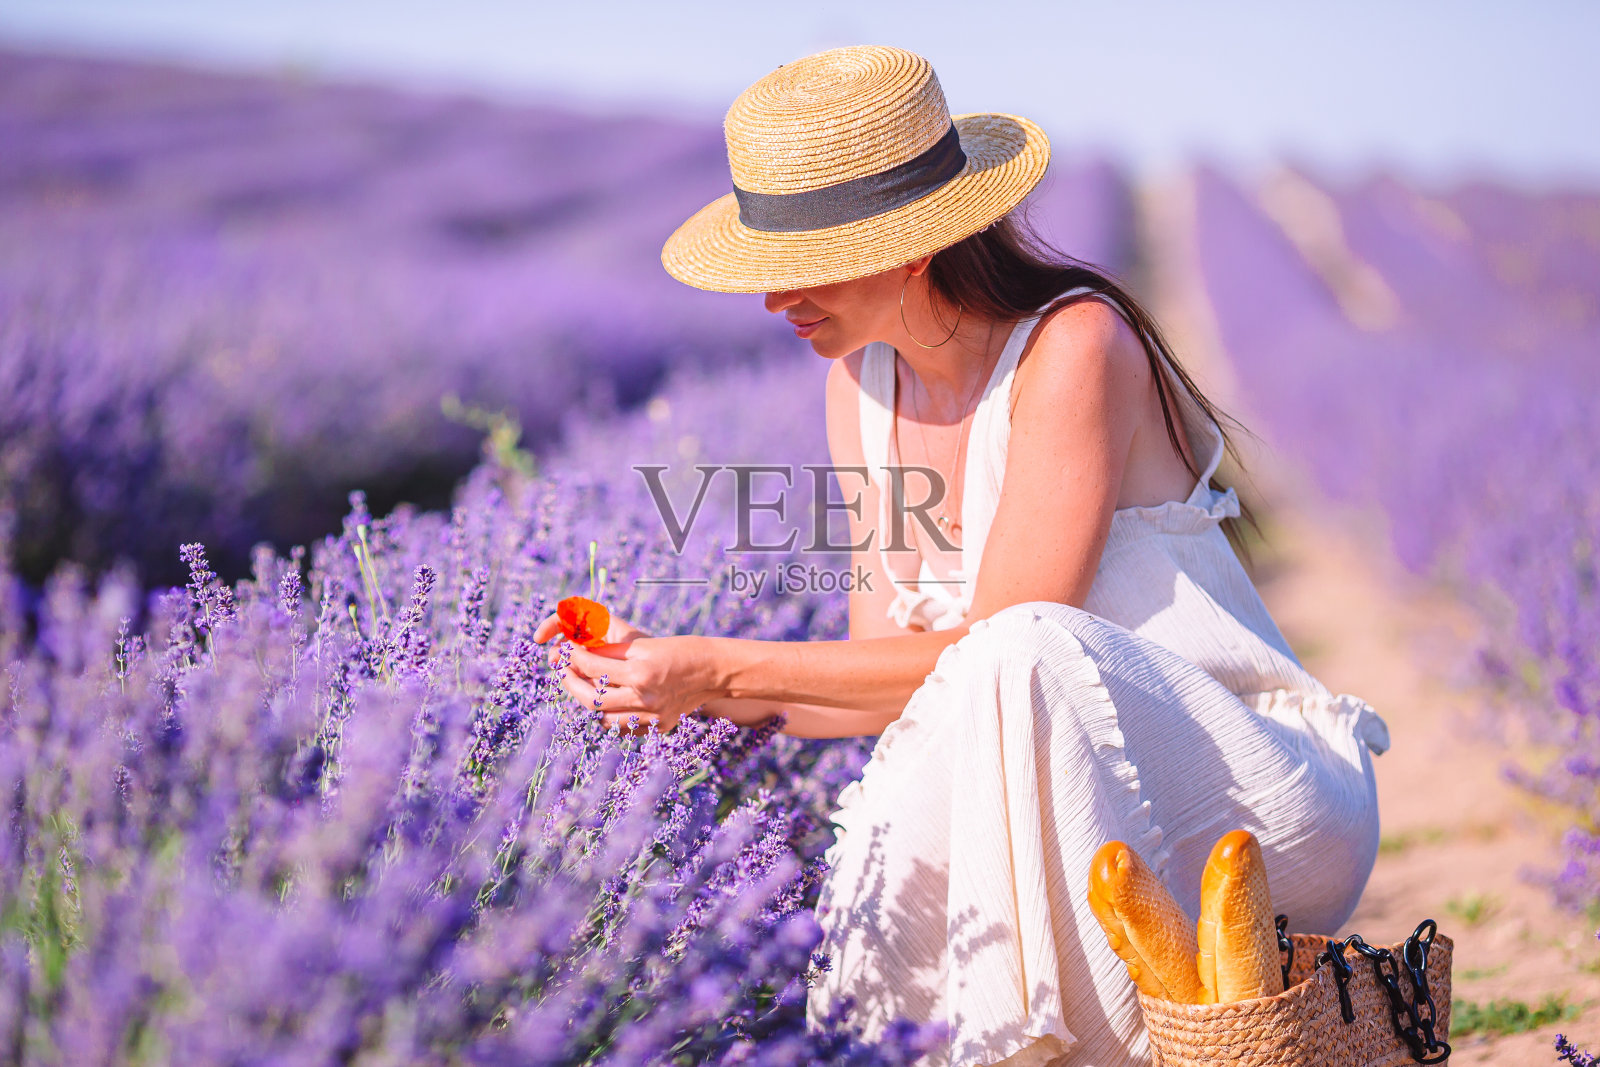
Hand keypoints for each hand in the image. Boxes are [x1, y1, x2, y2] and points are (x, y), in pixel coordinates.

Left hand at [534, 612, 718, 733]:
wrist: (714, 672)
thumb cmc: (681, 651)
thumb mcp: (644, 645)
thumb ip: (611, 653)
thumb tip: (580, 655)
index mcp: (641, 674)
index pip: (594, 668)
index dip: (575, 658)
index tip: (567, 651)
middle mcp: (645, 699)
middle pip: (592, 700)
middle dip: (572, 684)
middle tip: (564, 672)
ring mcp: (652, 717)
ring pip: (604, 718)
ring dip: (589, 702)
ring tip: (584, 687)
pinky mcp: (659, 727)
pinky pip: (623, 728)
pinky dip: (610, 716)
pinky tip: (608, 703)